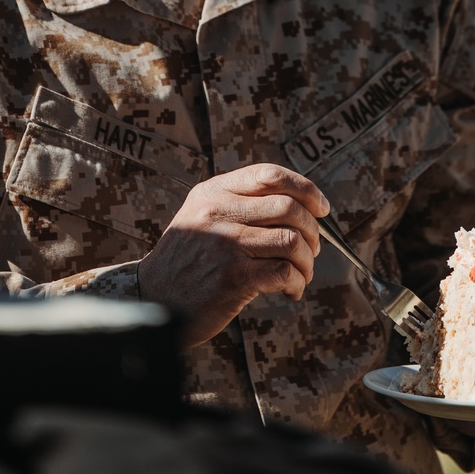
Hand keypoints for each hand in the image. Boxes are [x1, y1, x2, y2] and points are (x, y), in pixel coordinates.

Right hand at [136, 164, 329, 347]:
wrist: (153, 299)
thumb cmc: (188, 259)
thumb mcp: (203, 216)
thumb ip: (241, 203)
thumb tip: (302, 204)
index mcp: (213, 192)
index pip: (270, 175)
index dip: (305, 188)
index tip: (321, 208)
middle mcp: (218, 212)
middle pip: (289, 208)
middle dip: (312, 232)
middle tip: (312, 250)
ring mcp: (225, 245)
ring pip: (292, 241)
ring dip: (307, 262)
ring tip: (301, 274)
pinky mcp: (233, 278)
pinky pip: (284, 272)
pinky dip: (296, 282)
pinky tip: (290, 290)